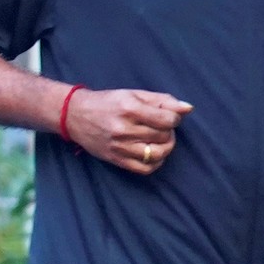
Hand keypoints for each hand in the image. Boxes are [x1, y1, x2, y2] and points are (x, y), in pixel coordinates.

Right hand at [64, 86, 189, 174]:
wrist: (74, 115)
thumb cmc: (107, 102)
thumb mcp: (133, 95)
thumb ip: (162, 100)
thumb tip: (188, 108)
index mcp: (129, 109)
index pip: (167, 119)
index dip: (174, 118)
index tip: (167, 116)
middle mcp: (123, 129)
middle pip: (163, 135)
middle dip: (167, 130)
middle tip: (159, 126)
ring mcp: (119, 146)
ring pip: (157, 154)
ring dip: (165, 147)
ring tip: (159, 140)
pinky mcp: (115, 159)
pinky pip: (145, 168)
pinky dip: (156, 163)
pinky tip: (153, 153)